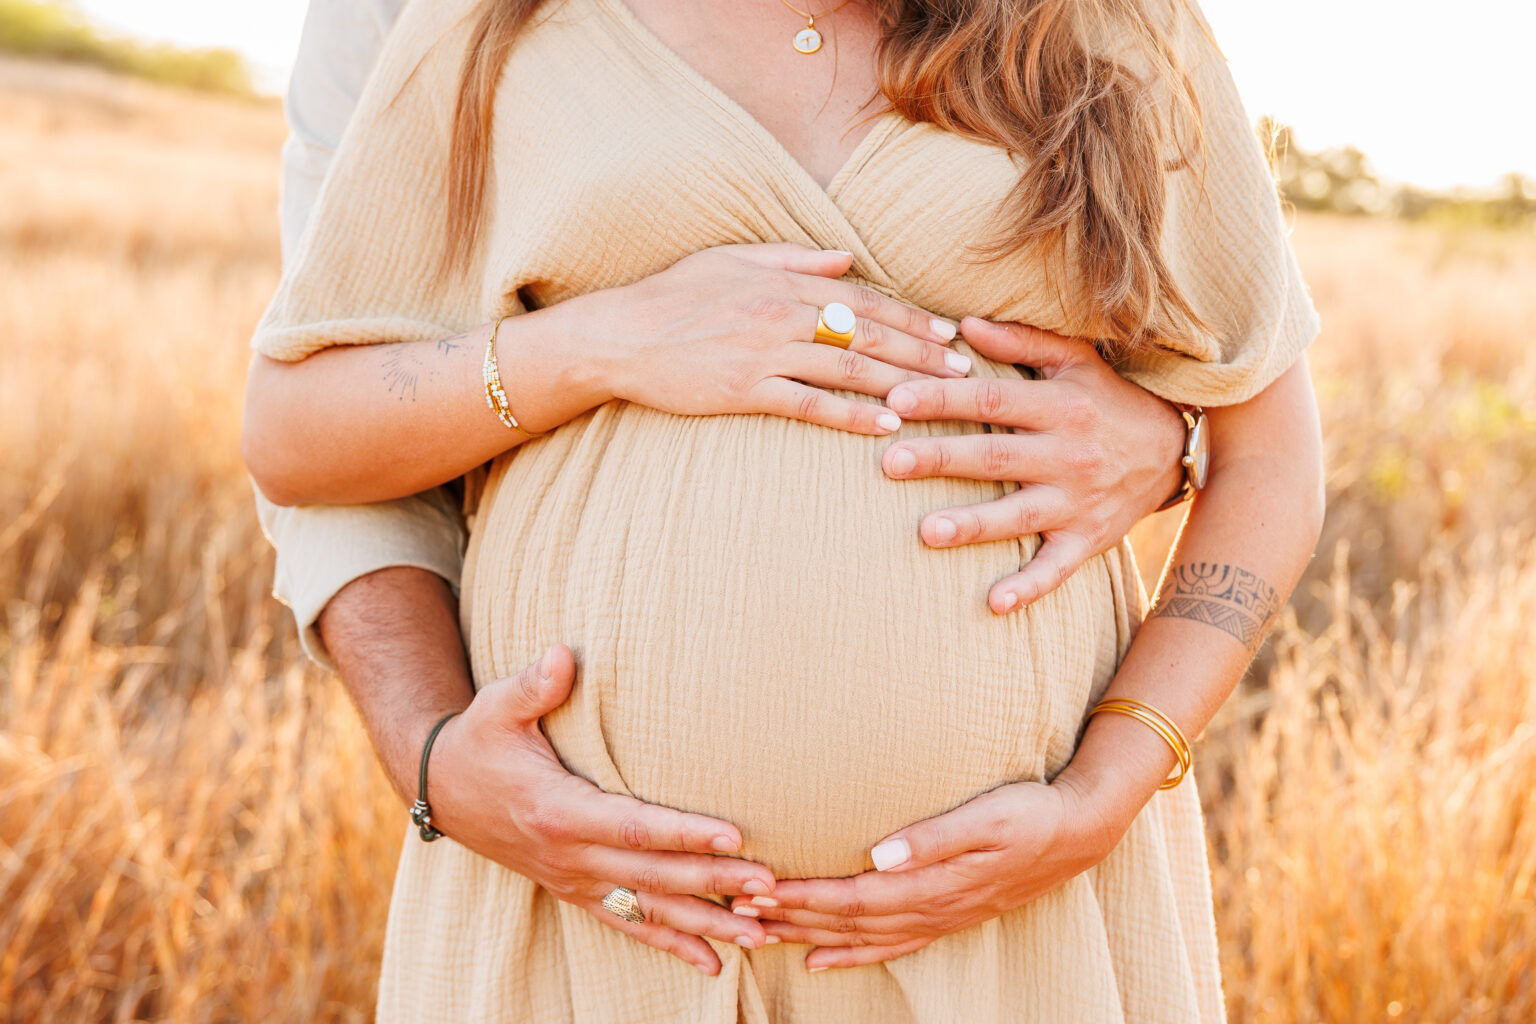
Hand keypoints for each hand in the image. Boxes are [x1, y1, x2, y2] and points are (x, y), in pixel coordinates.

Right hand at [430, 644, 776, 974]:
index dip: (684, 833)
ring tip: (760, 937)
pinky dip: (672, 946)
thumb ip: (533, 684)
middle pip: (654, 875)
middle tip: (770, 888)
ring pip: (649, 911)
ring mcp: (573, 879)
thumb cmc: (479, 740)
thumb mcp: (497, 706)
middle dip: (714, 884)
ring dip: (706, 927)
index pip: (634, 826)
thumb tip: (562, 654)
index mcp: (558, 810)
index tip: (734, 836)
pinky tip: (713, 964)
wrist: (440, 788)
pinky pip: (629, 925)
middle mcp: (569, 855)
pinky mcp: (575, 891)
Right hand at [587, 243, 965, 435]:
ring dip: (901, 382)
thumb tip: (846, 258)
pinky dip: (851, 415)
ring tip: (941, 397)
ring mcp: (765, 353)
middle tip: (963, 371)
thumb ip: (792, 257)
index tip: (946, 333)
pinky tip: (885, 426)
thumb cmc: (670, 296)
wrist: (617, 336)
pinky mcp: (746, 391)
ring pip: (850, 367)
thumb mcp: (730, 259)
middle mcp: (781, 313)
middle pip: (868, 332)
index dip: (909, 317)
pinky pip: (810, 405)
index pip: (863, 299)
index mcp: (782, 281)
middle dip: (922, 352)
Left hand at [728, 779, 1123, 970]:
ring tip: (761, 935)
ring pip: (861, 938)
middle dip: (790, 917)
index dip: (803, 896)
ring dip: (809, 937)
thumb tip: (880, 853)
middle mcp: (930, 908)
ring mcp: (938, 917)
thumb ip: (933, 837)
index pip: (852, 897)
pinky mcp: (946, 915)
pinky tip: (820, 959)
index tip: (758, 889)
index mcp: (933, 883)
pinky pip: (888, 945)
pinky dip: (850, 955)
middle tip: (738, 909)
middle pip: (847, 922)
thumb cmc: (1030, 812)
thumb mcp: (987, 815)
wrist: (1079, 831)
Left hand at [879, 317, 1185, 611]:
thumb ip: (1022, 341)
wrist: (1175, 450)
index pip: (991, 399)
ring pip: (1018, 515)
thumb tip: (964, 325)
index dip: (944, 399)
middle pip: (996, 456)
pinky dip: (1027, 588)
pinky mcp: (1086, 540)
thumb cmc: (1109, 399)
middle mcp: (1069, 454)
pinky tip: (993, 603)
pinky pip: (1056, 569)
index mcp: (1060, 406)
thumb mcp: (1076, 361)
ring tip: (926, 531)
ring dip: (973, 525)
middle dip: (941, 459)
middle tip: (889, 462)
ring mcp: (1077, 502)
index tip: (896, 401)